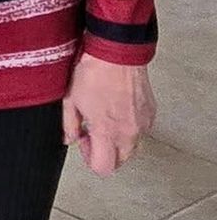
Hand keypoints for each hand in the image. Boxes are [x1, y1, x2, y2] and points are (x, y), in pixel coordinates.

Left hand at [63, 54, 154, 176]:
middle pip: (120, 161)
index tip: (85, 142)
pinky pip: (141, 130)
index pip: (104, 167)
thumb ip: (69, 125)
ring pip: (133, 146)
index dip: (90, 159)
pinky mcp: (151, 112)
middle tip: (93, 132)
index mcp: (108, 132)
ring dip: (118, 140)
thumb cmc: (94, 73)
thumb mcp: (71, 100)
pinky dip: (129, 127)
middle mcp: (130, 131)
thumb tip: (69, 139)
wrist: (117, 52)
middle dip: (106, 152)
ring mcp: (143, 122)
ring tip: (105, 119)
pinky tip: (117, 110)